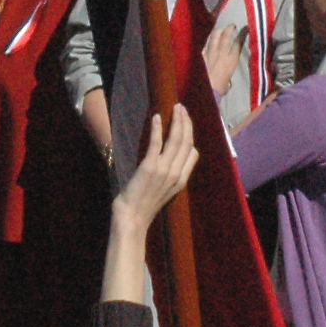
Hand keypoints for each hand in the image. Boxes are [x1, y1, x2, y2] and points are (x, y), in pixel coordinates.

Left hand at [112, 106, 199, 227]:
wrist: (132, 218)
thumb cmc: (144, 205)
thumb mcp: (166, 192)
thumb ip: (171, 176)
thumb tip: (171, 159)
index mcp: (181, 180)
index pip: (193, 153)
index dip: (190, 135)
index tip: (186, 122)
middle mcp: (176, 173)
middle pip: (187, 142)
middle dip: (186, 122)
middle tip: (182, 108)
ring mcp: (164, 170)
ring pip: (176, 140)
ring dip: (177, 121)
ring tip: (176, 108)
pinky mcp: (149, 167)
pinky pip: (156, 143)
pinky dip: (157, 129)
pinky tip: (157, 117)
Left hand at [203, 16, 246, 98]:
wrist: (207, 90)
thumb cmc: (220, 89)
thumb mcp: (228, 82)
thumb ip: (228, 77)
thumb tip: (227, 80)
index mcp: (231, 60)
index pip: (238, 43)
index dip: (242, 34)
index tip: (245, 28)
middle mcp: (221, 54)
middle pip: (226, 36)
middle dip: (230, 28)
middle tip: (232, 25)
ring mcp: (210, 53)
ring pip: (214, 37)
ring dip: (218, 31)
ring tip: (221, 29)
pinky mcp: (201, 56)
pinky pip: (205, 45)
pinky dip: (208, 41)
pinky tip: (209, 40)